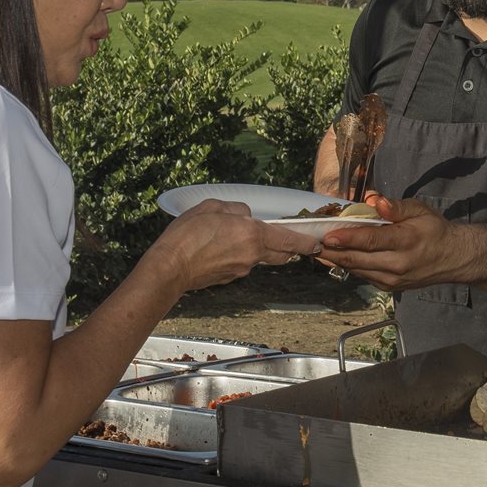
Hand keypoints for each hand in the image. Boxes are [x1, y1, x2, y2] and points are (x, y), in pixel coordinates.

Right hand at [146, 200, 320, 294]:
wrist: (169, 268)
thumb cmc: (186, 236)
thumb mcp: (212, 207)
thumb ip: (236, 209)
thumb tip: (245, 216)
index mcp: (252, 235)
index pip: (289, 240)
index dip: (306, 242)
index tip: (317, 242)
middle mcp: (252, 255)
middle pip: (281, 254)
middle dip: (290, 248)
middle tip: (291, 240)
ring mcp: (241, 269)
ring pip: (260, 258)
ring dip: (259, 249)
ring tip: (236, 237)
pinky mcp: (230, 278)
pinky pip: (243, 264)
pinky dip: (240, 255)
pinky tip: (221, 248)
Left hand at [314, 192, 454, 291]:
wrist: (453, 258)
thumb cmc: (434, 230)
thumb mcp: (420, 210)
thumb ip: (395, 206)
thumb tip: (373, 200)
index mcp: (406, 241)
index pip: (371, 240)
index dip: (347, 238)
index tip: (327, 234)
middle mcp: (398, 264)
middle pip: (357, 259)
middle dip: (331, 251)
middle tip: (310, 241)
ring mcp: (392, 279)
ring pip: (356, 269)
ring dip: (334, 259)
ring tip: (315, 247)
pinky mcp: (388, 287)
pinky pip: (362, 275)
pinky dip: (347, 265)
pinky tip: (334, 256)